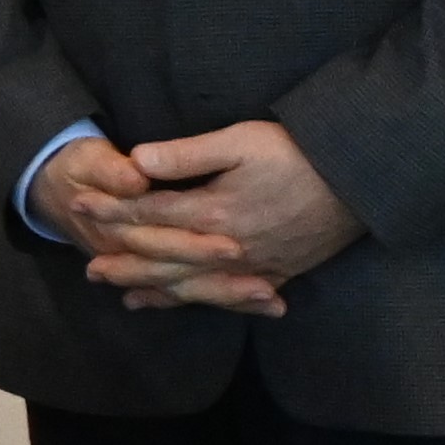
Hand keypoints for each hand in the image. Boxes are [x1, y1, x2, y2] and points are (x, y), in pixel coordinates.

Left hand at [82, 120, 363, 315]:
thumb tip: (136, 161)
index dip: (112, 209)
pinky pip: (232, 297)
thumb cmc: (300, 153)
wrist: (364, 179)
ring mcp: (253, 265)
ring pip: (194, 286)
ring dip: (158, 290)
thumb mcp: (241, 141)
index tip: (79, 203)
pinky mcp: (279, 272)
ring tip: (127, 297)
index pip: (148, 214)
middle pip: (164, 259)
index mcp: (212, 211)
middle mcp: (226, 247)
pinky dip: (206, 302)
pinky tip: (191, 303)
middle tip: (89, 269)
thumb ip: (187, 155)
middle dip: (124, 262)